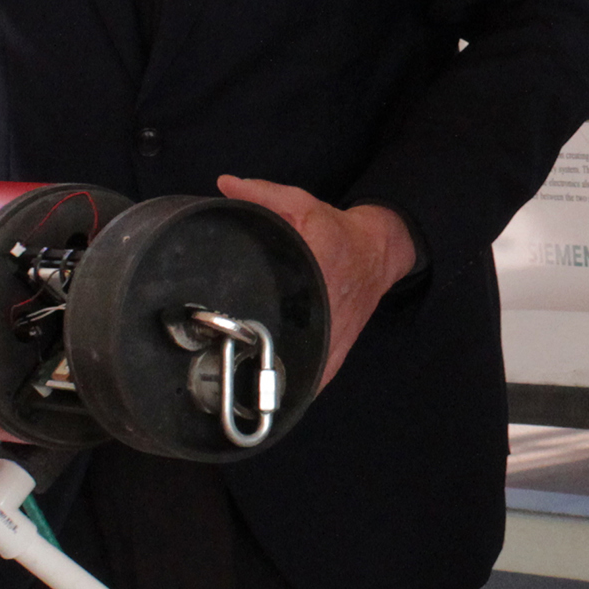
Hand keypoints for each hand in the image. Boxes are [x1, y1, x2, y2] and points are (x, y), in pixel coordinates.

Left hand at [216, 176, 416, 393]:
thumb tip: (224, 185)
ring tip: (231, 393)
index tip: (214, 336)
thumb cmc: (336, 231)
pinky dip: (286, 394)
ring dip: (263, 388)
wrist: (378, 253)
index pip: (273, 305)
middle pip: (275, 352)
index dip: (241, 323)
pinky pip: (308, 385)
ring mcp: (329, 342)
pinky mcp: (335, 356)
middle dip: (242, 363)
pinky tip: (262, 403)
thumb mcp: (302, 205)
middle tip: (210, 368)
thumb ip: (263, 195)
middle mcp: (320, 315)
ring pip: (292, 380)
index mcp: (311, 275)